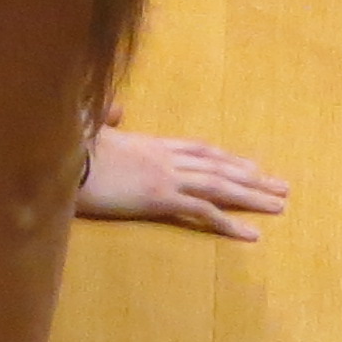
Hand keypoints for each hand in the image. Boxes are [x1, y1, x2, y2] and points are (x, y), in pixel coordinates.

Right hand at [79, 116, 290, 239]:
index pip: (199, 149)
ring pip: (220, 186)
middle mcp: (166, 157)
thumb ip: (107, 117)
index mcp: (151, 143)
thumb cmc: (69, 146)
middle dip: (252, 176)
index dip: (227, 158)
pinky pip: (203, 211)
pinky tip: (252, 235)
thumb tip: (117, 107)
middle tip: (281, 186)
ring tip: (279, 205)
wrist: (60, 159)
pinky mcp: (160, 198)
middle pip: (218, 166)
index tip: (251, 166)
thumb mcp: (89, 127)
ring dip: (252, 196)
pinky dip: (230, 223)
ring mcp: (166, 177)